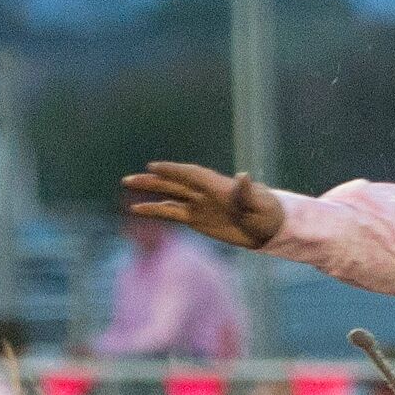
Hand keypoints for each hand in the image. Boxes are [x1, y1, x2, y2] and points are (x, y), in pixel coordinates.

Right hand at [121, 162, 283, 249]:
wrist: (267, 227)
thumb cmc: (266, 213)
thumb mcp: (259, 204)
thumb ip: (247, 192)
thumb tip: (243, 176)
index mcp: (217, 185)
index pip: (191, 175)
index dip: (174, 171)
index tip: (154, 167)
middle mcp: (203, 191)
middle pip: (174, 182)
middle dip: (153, 180)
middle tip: (130, 179)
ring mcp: (197, 203)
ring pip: (168, 194)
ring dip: (149, 191)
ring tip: (127, 184)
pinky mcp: (195, 218)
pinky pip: (171, 212)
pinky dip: (155, 210)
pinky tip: (137, 209)